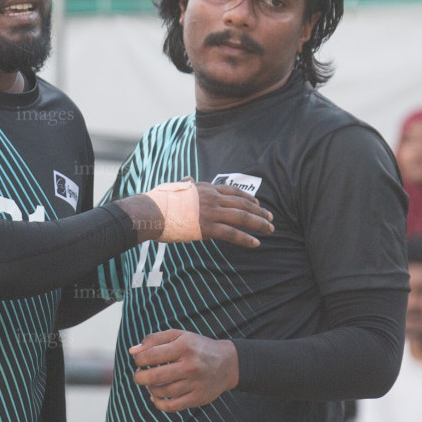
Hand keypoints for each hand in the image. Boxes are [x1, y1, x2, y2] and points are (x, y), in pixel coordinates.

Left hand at [129, 330, 236, 411]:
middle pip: (154, 377)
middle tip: (139, 376)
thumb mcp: (178, 336)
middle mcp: (191, 365)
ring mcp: (195, 383)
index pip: (151, 355)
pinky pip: (172, 406)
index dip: (139, 360)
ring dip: (150, 389)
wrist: (228, 363)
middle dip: (139, 377)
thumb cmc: (196, 347)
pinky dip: (159, 404)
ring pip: (162, 392)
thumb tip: (132, 352)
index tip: (140, 361)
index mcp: (184, 346)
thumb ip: (153, 340)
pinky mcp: (198, 398)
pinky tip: (155, 398)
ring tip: (150, 384)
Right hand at [140, 180, 272, 245]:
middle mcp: (212, 198)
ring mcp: (211, 212)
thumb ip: (185, 184)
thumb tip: (187, 178)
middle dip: (259, 210)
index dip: (247, 198)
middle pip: (242, 203)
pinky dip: (246, 238)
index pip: (232, 191)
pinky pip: (232, 233)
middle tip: (271, 217)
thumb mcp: (174, 187)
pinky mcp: (208, 228)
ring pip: (242, 217)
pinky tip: (256, 243)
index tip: (258, 203)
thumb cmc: (158, 201)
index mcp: (205, 188)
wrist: (151, 212)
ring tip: (270, 229)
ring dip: (259, 223)